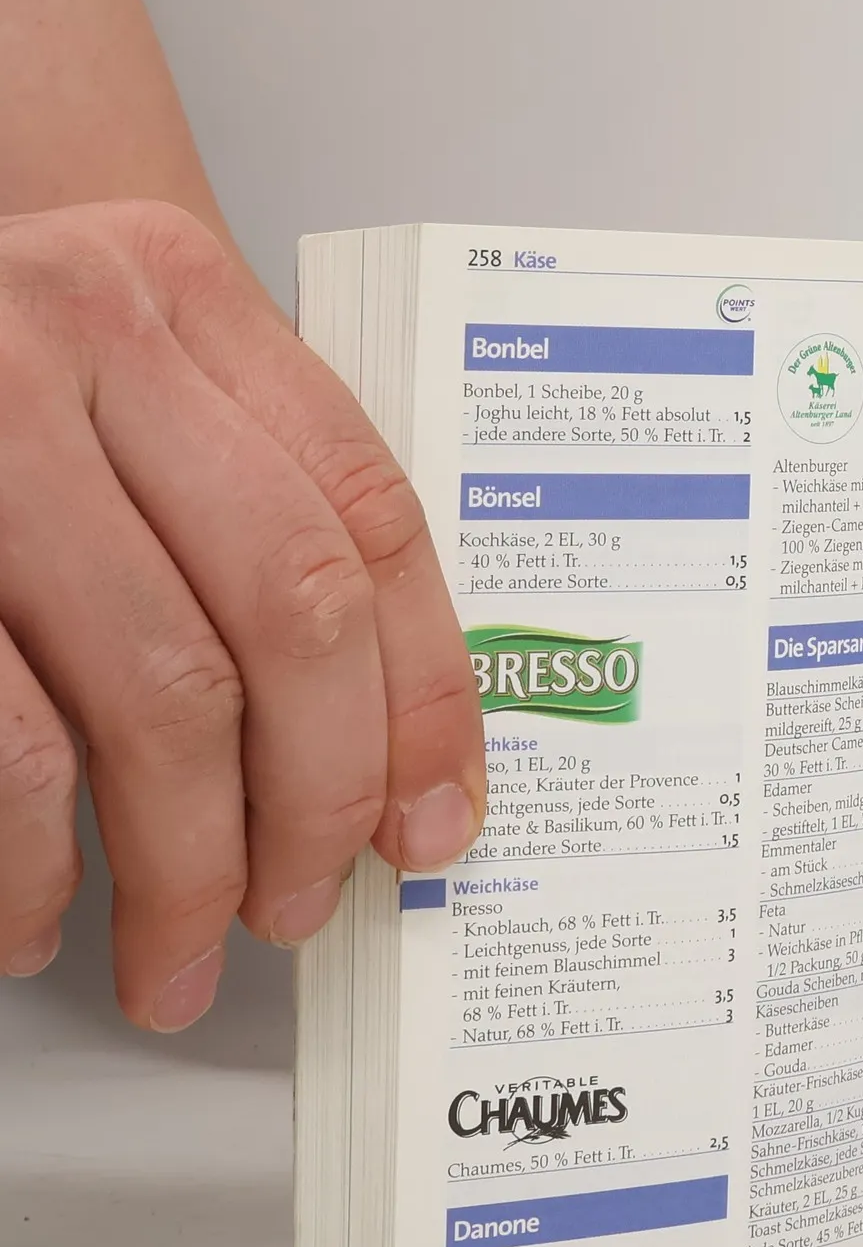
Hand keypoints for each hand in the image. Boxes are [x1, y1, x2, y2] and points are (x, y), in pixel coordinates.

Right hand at [0, 200, 484, 1026]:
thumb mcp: (123, 384)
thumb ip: (251, 512)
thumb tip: (384, 766)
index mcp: (184, 296)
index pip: (371, 520)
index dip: (427, 697)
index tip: (436, 821)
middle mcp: (82, 338)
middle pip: (293, 609)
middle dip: (319, 798)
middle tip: (301, 905)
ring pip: (159, 693)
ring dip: (184, 864)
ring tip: (181, 951)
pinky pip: (3, 742)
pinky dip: (33, 860)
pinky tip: (39, 916)